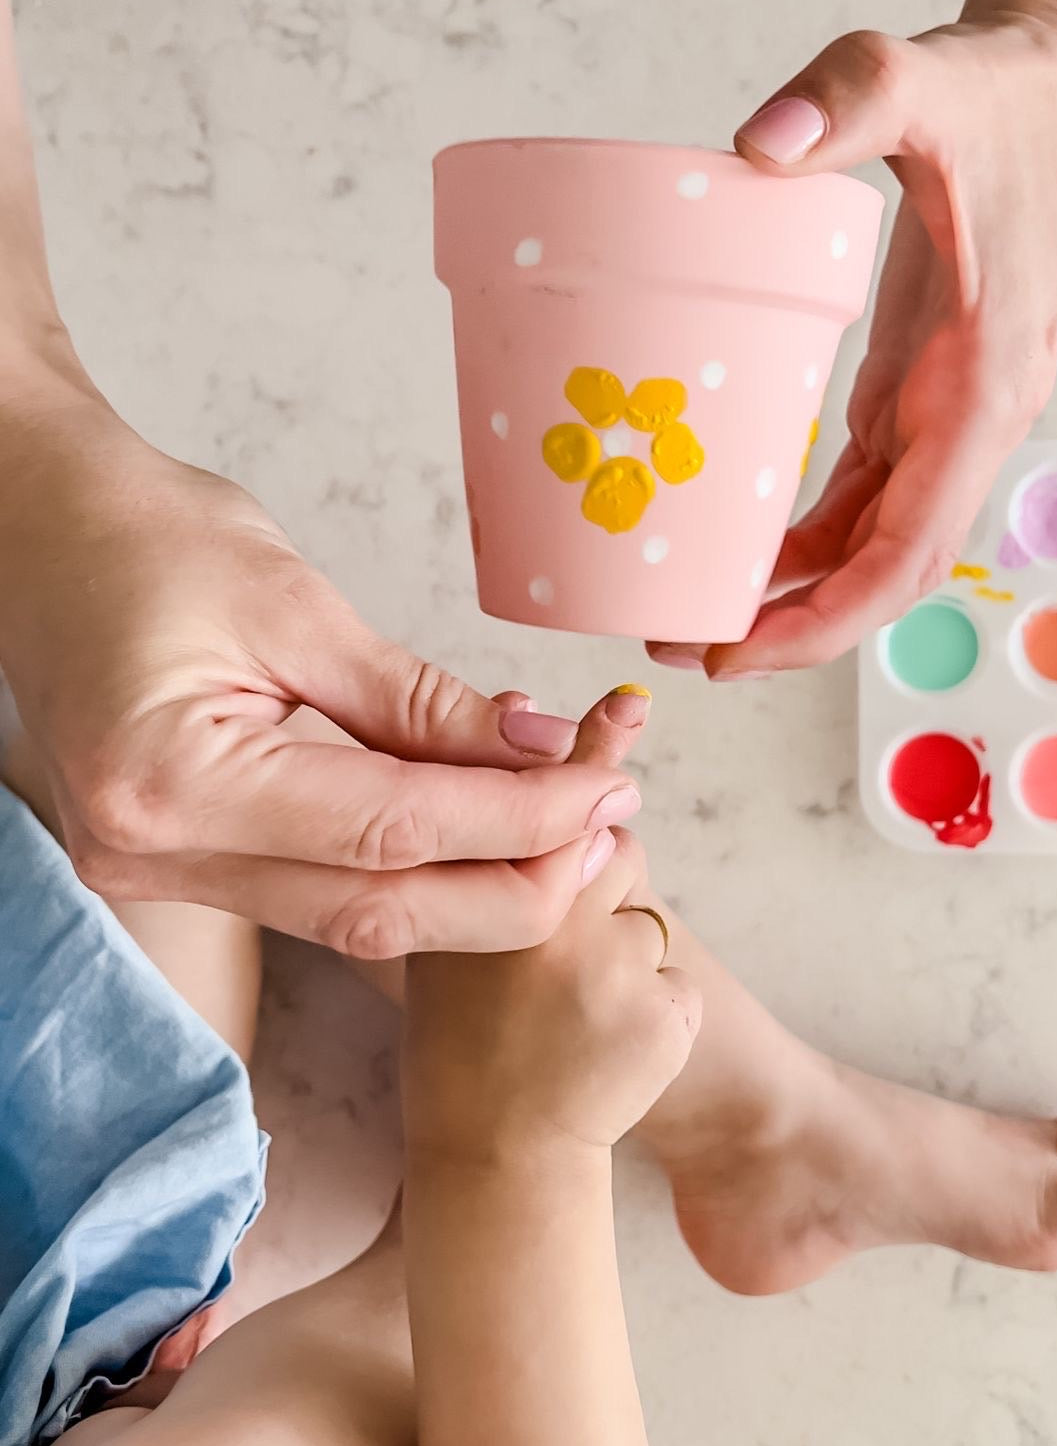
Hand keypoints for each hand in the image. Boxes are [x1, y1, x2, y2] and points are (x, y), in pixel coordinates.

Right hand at [0, 395, 639, 956]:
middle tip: (611, 826)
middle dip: (514, 882)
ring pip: (355, 919)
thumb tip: (538, 750)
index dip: (519, 818)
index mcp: (172, 782)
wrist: (38, 526)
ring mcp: (156, 870)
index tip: (606, 786)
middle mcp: (153, 853)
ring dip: (472, 884)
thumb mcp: (296, 603)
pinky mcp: (177, 860)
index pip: (393, 830)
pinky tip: (481, 831)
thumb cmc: (146, 535)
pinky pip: (317, 892)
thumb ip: (419, 700)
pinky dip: (409, 869)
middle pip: (380, 912)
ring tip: (568, 830)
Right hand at [404, 690, 699, 1158]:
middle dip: (602, 886)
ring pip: (649, 923)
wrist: (497, 1155)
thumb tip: (523, 726)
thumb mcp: (448, 937)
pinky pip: (676, 985)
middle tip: (556, 965)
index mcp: (485, 898)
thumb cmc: (467, 1037)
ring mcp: (607, 973)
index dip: (595, 749)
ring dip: (627, 959)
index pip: (552, 806)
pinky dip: (655, 1014)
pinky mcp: (662, 1017)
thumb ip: (483, 845)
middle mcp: (544, 925)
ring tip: (573, 1019)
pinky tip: (607, 1051)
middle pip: (618, 851)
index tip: (628, 707)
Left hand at [659, 14, 1056, 674]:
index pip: (909, 548)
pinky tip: (738, 552)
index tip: (741, 652)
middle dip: (793, 630)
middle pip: (885, 573)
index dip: (828, 617)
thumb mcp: (920, 78)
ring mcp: (945, 413)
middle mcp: (971, 418)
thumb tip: (754, 145)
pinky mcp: (916, 392)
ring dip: (792, 595)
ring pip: (871, 544)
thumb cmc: (995, 92)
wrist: (1049, 78)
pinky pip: (860, 495)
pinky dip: (803, 538)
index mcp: (981, 383)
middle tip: (685, 652)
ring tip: (692, 617)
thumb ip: (849, 99)